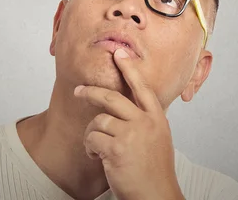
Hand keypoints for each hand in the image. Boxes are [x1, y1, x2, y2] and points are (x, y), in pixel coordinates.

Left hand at [74, 48, 184, 199]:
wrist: (156, 197)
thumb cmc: (154, 172)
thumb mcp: (158, 140)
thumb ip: (145, 122)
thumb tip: (126, 110)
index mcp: (157, 119)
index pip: (142, 87)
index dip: (129, 68)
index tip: (119, 53)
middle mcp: (145, 123)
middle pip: (112, 98)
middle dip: (91, 92)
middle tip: (79, 91)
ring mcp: (131, 135)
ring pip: (98, 121)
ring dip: (91, 135)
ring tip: (96, 148)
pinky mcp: (117, 149)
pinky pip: (93, 139)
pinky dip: (90, 148)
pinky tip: (97, 157)